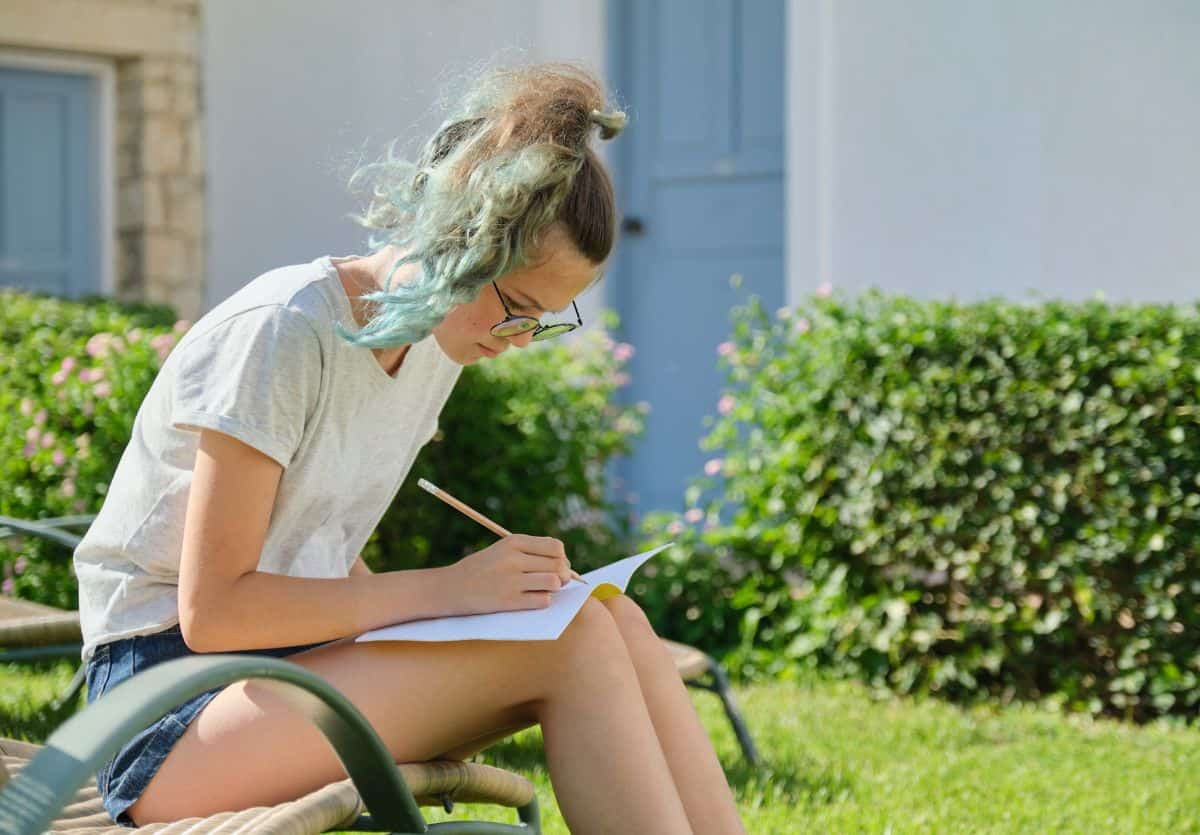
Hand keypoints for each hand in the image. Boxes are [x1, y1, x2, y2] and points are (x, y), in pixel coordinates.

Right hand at [444, 534, 574, 616]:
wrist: (450, 588)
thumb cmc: (482, 570)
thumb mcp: (503, 551)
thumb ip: (532, 554)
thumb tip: (567, 568)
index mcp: (513, 542)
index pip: (555, 547)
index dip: (561, 558)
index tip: (555, 566)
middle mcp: (513, 559)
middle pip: (558, 565)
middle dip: (563, 575)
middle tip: (556, 581)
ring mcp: (511, 580)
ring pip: (555, 582)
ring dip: (554, 588)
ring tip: (544, 590)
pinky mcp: (508, 601)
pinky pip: (543, 600)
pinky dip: (543, 601)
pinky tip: (531, 599)